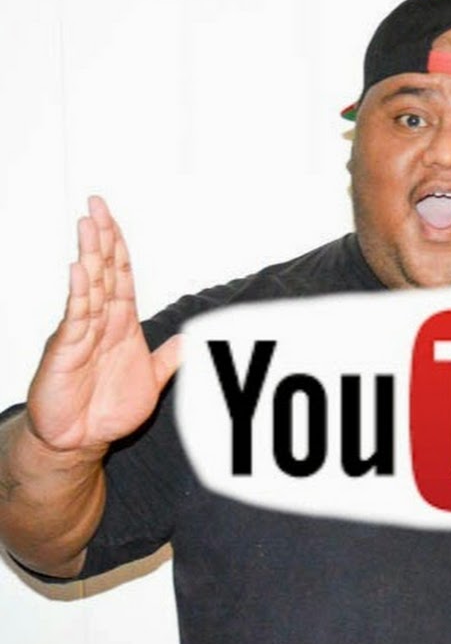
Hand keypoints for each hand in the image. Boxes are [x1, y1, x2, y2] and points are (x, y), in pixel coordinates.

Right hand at [25, 196, 180, 454]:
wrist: (82, 439)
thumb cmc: (109, 408)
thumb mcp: (152, 380)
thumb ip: (170, 358)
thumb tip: (192, 339)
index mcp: (121, 324)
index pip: (121, 277)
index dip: (119, 247)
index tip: (112, 218)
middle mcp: (99, 322)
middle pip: (102, 272)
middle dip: (101, 237)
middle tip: (96, 204)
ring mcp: (80, 334)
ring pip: (88, 287)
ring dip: (89, 255)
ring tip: (87, 224)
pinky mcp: (66, 351)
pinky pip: (74, 318)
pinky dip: (78, 293)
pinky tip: (79, 270)